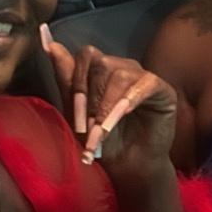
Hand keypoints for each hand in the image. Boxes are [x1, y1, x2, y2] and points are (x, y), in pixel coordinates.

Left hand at [40, 25, 176, 174]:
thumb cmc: (104, 142)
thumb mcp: (78, 113)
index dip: (78, 83)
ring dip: (107, 106)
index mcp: (101, 70)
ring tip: (103, 132)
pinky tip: (125, 114)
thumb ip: (66, 79)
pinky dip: (131, 99)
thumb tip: (49, 44)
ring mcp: (143, 77)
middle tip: (89, 130)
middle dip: (91, 99)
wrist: (128, 167)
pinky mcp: (162, 90)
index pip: (85, 56)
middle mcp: (123, 68)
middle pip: (101, 63)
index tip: (76, 118)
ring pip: (120, 75)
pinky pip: (146, 84)